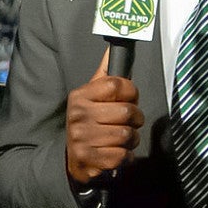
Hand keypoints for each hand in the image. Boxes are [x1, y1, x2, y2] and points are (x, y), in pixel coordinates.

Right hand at [65, 50, 143, 184]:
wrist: (71, 157)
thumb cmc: (88, 123)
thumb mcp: (91, 96)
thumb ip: (105, 75)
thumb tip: (112, 49)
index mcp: (81, 95)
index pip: (117, 85)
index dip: (132, 92)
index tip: (131, 99)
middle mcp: (79, 114)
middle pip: (126, 111)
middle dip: (136, 119)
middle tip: (131, 122)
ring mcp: (81, 137)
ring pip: (126, 134)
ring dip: (132, 139)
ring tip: (124, 138)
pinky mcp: (88, 158)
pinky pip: (121, 155)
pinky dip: (125, 156)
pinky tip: (118, 153)